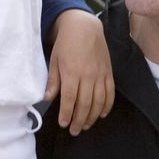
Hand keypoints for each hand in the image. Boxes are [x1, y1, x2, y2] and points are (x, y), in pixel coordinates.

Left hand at [45, 11, 113, 133]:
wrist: (84, 27)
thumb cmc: (66, 44)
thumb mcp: (54, 60)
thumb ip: (53, 80)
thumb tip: (48, 98)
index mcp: (71, 72)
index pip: (69, 99)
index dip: (66, 114)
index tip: (63, 124)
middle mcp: (87, 75)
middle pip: (84, 104)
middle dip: (79, 120)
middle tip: (74, 131)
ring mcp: (100, 74)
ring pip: (98, 101)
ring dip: (92, 116)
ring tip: (86, 126)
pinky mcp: (108, 73)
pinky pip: (110, 93)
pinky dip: (107, 106)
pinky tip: (101, 114)